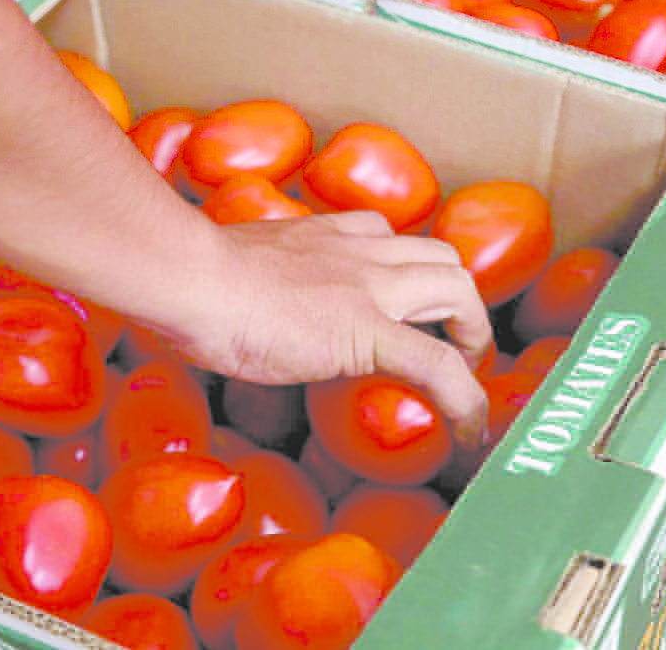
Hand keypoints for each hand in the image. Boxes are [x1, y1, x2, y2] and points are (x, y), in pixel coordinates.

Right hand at [152, 211, 490, 450]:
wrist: (192, 280)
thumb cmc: (193, 280)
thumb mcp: (242, 269)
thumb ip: (263, 283)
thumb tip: (244, 314)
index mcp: (330, 235)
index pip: (392, 238)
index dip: (413, 272)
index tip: (409, 306)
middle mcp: (362, 249)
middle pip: (443, 257)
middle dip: (460, 301)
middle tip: (452, 345)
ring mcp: (371, 286)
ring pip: (459, 290)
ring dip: (473, 333)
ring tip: (465, 378)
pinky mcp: (369, 331)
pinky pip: (437, 364)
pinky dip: (465, 398)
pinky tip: (469, 430)